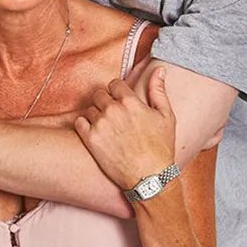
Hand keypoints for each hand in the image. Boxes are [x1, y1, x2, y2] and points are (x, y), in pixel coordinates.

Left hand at [75, 69, 175, 189]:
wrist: (149, 177)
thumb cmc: (160, 147)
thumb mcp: (166, 116)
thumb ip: (158, 91)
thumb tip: (159, 69)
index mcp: (130, 101)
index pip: (114, 83)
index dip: (118, 93)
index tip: (122, 103)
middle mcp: (113, 110)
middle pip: (99, 94)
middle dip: (105, 103)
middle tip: (115, 118)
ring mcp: (100, 124)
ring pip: (89, 109)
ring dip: (96, 115)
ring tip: (108, 130)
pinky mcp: (90, 139)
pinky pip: (79, 122)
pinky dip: (84, 126)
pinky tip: (96, 135)